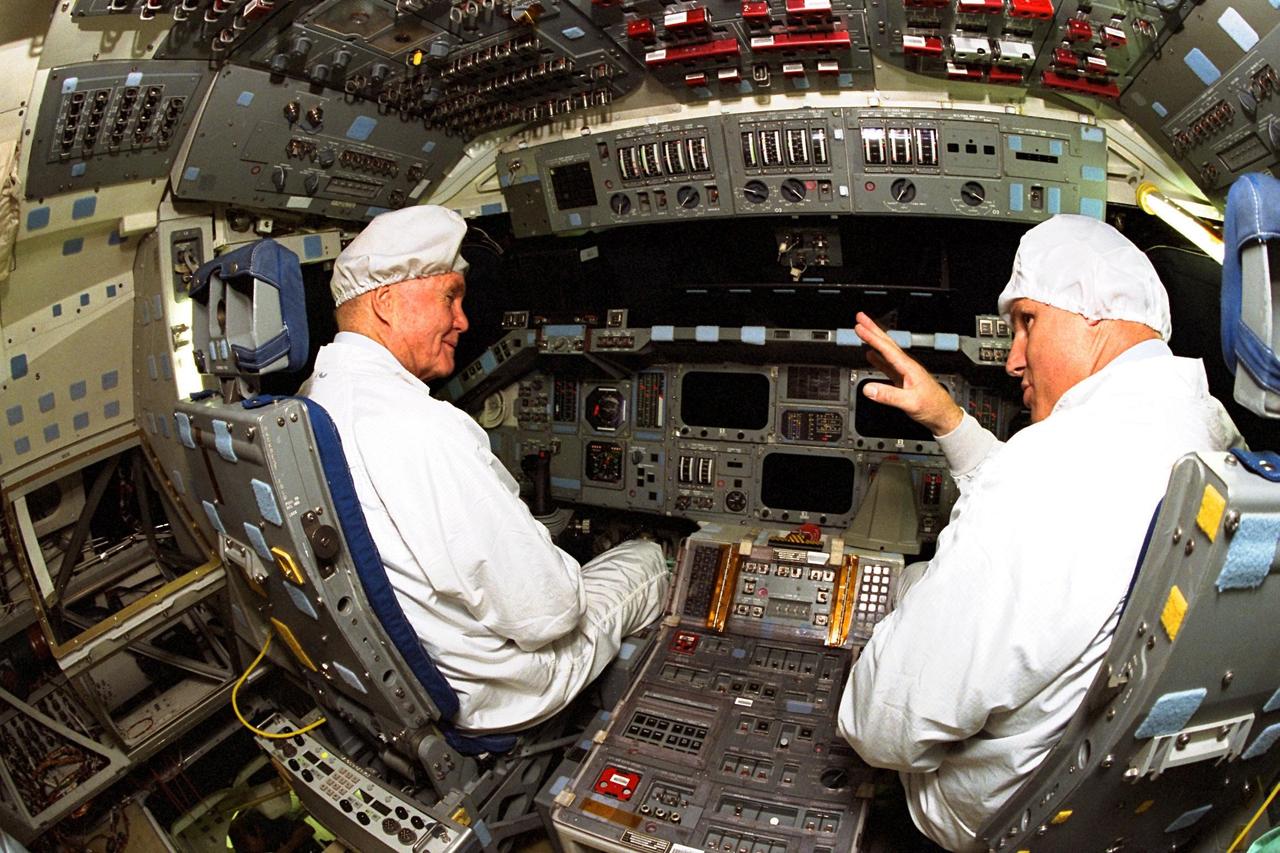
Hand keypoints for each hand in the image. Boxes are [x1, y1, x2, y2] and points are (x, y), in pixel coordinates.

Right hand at [854, 312, 963, 435]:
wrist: (943, 415)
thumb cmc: (932, 407)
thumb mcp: (910, 402)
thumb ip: (888, 395)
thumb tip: (868, 389)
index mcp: (909, 368)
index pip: (887, 348)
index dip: (872, 337)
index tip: (860, 327)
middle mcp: (907, 366)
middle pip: (887, 344)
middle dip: (873, 329)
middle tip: (861, 318)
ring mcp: (905, 372)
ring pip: (886, 352)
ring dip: (874, 341)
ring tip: (864, 331)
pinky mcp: (903, 380)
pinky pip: (887, 364)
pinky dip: (878, 358)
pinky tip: (871, 355)